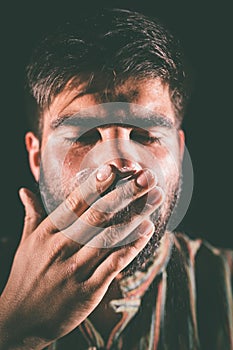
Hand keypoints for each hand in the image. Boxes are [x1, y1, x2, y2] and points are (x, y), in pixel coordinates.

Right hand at [0, 166, 162, 348]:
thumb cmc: (26, 276)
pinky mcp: (87, 291)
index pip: (74, 203)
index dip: (95, 185)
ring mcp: (74, 270)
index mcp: (47, 233)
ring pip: (109, 238)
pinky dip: (131, 247)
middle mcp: (61, 248)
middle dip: (126, 193)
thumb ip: (32, 214)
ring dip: (136, 216)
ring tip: (155, 198)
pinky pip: (113, 265)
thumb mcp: (27, 243)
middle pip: (98, 215)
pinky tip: (146, 231)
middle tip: (147, 177)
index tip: (114, 169)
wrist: (20, 319)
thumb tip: (24, 191)